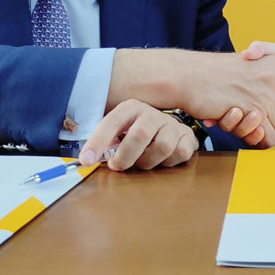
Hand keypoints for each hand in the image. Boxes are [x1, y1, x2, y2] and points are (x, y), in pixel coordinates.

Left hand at [79, 100, 197, 170]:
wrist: (166, 126)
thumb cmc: (136, 133)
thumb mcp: (119, 131)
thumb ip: (107, 143)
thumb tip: (88, 158)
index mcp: (130, 108)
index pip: (111, 123)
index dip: (97, 142)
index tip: (86, 160)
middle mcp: (151, 113)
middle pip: (139, 136)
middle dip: (126, 157)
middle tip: (118, 166)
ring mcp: (171, 124)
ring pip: (163, 146)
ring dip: (149, 162)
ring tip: (143, 162)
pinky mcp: (187, 135)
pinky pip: (180, 152)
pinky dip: (169, 162)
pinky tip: (162, 159)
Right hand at [178, 51, 274, 146]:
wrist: (188, 76)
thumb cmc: (215, 75)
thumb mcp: (252, 68)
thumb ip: (273, 83)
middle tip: (265, 128)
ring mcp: (265, 93)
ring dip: (269, 137)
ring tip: (251, 128)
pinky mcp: (252, 110)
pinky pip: (267, 136)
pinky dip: (258, 140)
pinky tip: (245, 130)